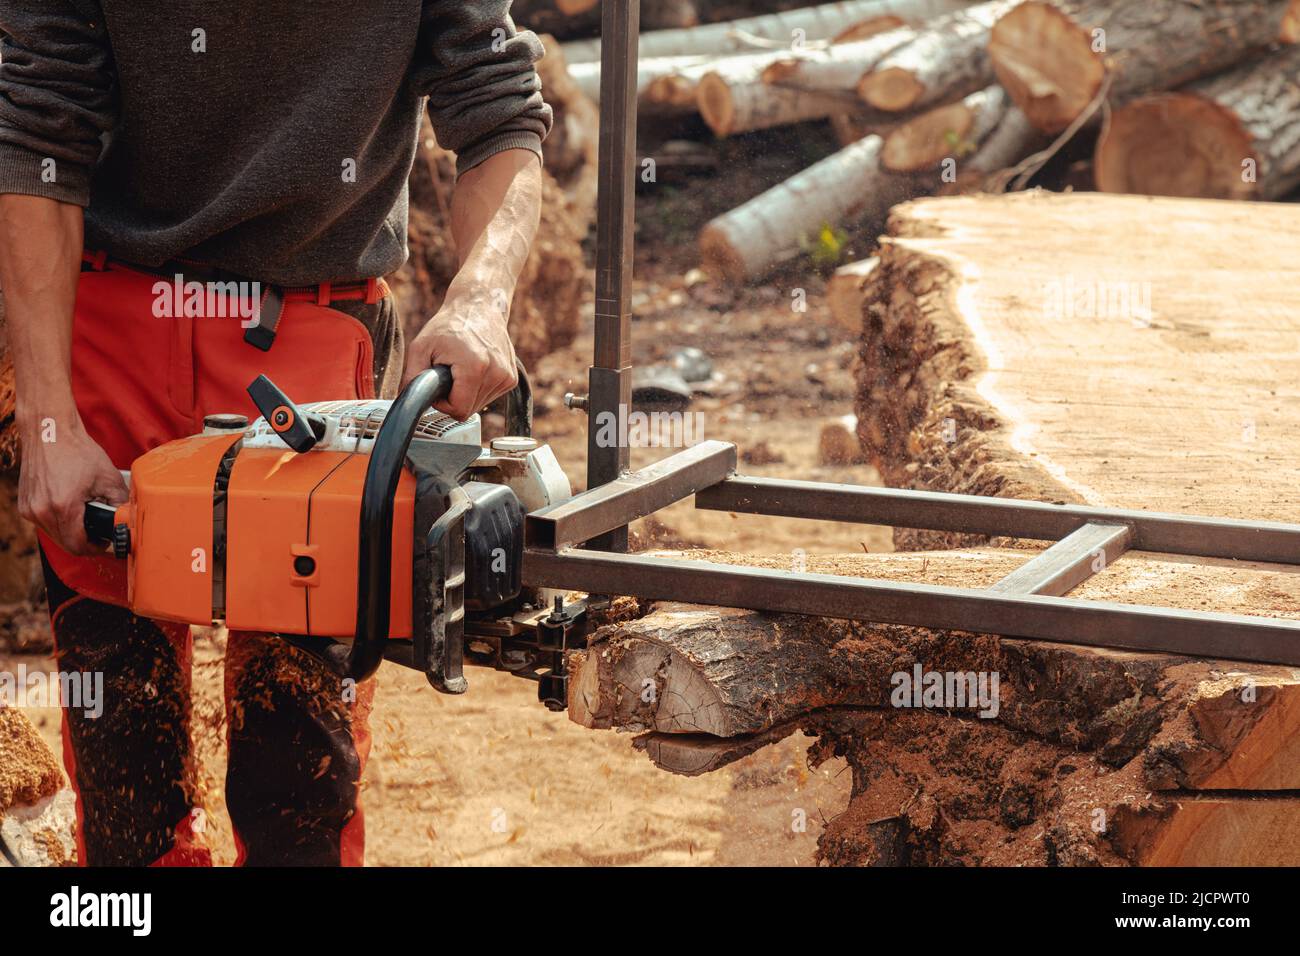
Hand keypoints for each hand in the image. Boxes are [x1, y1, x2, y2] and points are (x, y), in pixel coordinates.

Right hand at [18, 417, 127, 555]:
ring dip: (71, 533)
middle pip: (66, 544)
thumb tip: (128, 521)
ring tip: (87, 521)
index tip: (106, 545)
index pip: (78, 546)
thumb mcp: (108, 478)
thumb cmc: (77, 451)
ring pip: (54, 535)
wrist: (49, 432)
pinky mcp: (24, 504)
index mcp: (63, 507)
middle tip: (100, 536)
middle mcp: (41, 511)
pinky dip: (59, 523)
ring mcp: (30, 508)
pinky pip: (44, 523)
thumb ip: (121, 503)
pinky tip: (72, 512)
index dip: (96, 549)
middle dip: (86, 543)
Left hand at [402, 288, 517, 420]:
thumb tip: (409, 402)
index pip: (459, 410)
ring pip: (479, 405)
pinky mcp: (511, 378)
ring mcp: (507, 377)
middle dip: (455, 398)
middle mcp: (496, 373)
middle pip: (469, 410)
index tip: (439, 386)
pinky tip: (475, 368)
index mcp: (475, 367)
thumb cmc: (449, 325)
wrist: (479, 307)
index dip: (443, 404)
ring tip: (462, 369)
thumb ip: (412, 377)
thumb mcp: (420, 347)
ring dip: (466, 393)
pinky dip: (478, 388)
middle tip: (448, 375)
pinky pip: (488, 397)